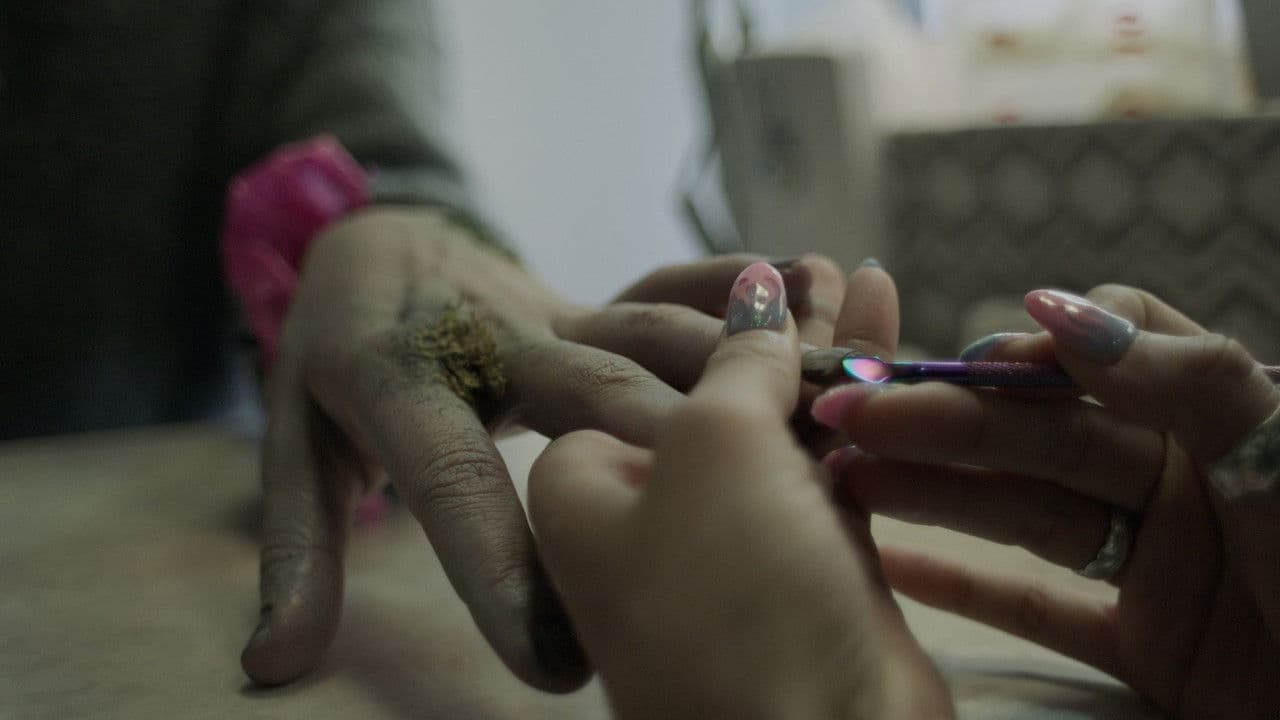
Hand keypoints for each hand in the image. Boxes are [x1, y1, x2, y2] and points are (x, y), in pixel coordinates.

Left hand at [240, 206, 842, 689]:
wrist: (378, 242)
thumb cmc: (335, 360)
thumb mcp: (294, 447)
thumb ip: (300, 555)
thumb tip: (270, 669)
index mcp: (399, 384)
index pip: (451, 481)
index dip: (500, 566)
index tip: (548, 662)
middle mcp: (489, 340)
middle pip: (585, 392)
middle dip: (660, 457)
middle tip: (731, 533)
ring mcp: (551, 312)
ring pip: (646, 331)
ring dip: (730, 364)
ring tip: (813, 403)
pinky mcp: (591, 298)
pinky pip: (663, 286)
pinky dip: (734, 287)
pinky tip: (810, 290)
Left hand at [530, 263, 951, 718]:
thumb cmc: (730, 596)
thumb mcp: (712, 448)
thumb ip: (734, 362)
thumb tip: (756, 290)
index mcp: (585, 488)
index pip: (624, 376)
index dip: (692, 325)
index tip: (760, 277)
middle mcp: (651, 515)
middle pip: (708, 393)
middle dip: (770, 330)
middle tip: (819, 268)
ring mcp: (734, 543)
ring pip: (777, 427)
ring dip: (822, 358)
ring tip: (864, 280)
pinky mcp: (808, 566)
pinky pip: (830, 467)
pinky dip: (859, 410)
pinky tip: (891, 345)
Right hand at [814, 284, 1279, 718]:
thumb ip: (1189, 380)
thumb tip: (1061, 305)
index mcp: (1221, 413)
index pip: (1109, 351)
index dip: (1031, 352)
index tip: (964, 364)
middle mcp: (1181, 476)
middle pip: (1040, 434)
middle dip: (945, 423)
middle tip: (852, 421)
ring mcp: (1158, 559)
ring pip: (1024, 508)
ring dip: (934, 492)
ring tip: (848, 479)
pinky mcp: (1146, 641)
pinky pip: (1040, 604)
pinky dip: (967, 587)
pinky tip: (896, 563)